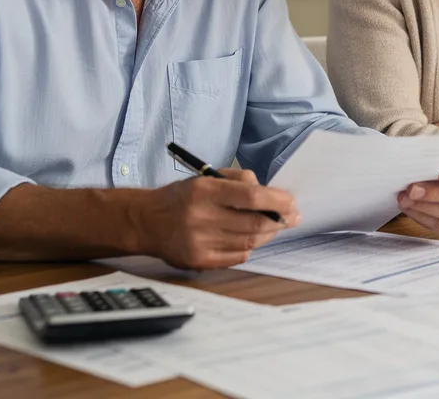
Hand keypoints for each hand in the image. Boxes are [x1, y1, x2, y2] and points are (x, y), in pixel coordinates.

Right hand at [133, 168, 299, 268]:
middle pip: (254, 223)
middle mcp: (201, 217)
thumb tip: (270, 193)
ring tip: (273, 226)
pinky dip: (250, 247)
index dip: (277, 201)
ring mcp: (200, 242)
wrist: (146, 222)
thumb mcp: (206, 177)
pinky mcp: (199, 261)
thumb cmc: (182, 197)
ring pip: (249, 242)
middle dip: (279, 220)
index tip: (291, 203)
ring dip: (267, 234)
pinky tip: (250, 239)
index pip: (251, 197)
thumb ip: (239, 180)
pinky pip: (237, 256)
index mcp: (204, 191)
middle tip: (291, 217)